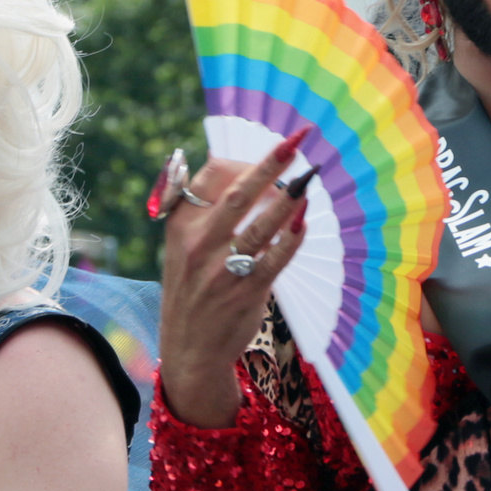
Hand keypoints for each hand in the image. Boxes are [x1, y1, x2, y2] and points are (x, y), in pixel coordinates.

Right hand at [156, 132, 311, 428]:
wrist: (189, 347)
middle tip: (295, 143)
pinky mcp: (245, 291)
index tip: (272, 154)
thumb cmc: (193, 287)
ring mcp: (222, 267)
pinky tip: (304, 222)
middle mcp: (199, 242)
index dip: (246, 162)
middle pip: (239, 193)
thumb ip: (206, 212)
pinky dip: (291, 238)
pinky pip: (275, 257)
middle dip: (270, 165)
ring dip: (288, 199)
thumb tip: (249, 175)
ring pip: (261, 224)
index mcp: (181, 223)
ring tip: (308, 181)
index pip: (213, 176)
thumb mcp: (183, 245)